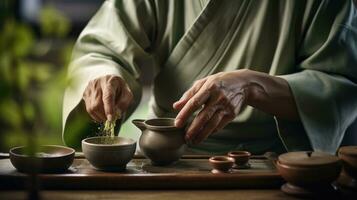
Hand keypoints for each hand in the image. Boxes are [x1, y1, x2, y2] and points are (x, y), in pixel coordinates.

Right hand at [83, 75, 132, 122]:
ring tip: (107, 117)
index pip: (108, 96)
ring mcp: (89, 88)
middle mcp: (97, 83)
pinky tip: (101, 114)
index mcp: (110, 81)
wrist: (109, 79)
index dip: (109, 108)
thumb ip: (124, 102)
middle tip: (111, 120)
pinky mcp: (85, 93)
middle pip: (97, 104)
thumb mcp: (127, 93)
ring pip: (91, 108)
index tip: (111, 119)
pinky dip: (95, 115)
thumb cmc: (119, 88)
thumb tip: (117, 113)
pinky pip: (88, 109)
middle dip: (104, 115)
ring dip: (100, 116)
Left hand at [173, 69, 298, 143]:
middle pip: (204, 116)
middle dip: (193, 129)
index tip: (177, 123)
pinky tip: (203, 136)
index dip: (185, 114)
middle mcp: (218, 98)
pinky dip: (211, 132)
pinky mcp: (232, 114)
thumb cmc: (219, 82)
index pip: (194, 102)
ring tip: (192, 141)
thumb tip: (175, 106)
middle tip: (185, 138)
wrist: (244, 84)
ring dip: (202, 134)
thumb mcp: (204, 82)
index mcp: (209, 88)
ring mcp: (226, 107)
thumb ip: (189, 94)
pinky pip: (219, 126)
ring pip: (212, 124)